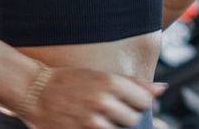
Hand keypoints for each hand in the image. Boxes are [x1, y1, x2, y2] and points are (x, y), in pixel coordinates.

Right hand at [20, 66, 165, 128]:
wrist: (36, 91)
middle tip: (109, 111)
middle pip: (133, 119)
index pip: (144, 101)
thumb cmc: (70, 80)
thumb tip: (162, 89)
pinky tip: (91, 124)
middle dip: (125, 116)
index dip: (138, 103)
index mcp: (111, 83)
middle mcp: (103, 102)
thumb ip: (133, 83)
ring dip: (112, 126)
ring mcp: (90, 122)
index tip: (127, 101)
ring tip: (98, 118)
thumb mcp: (102, 75)